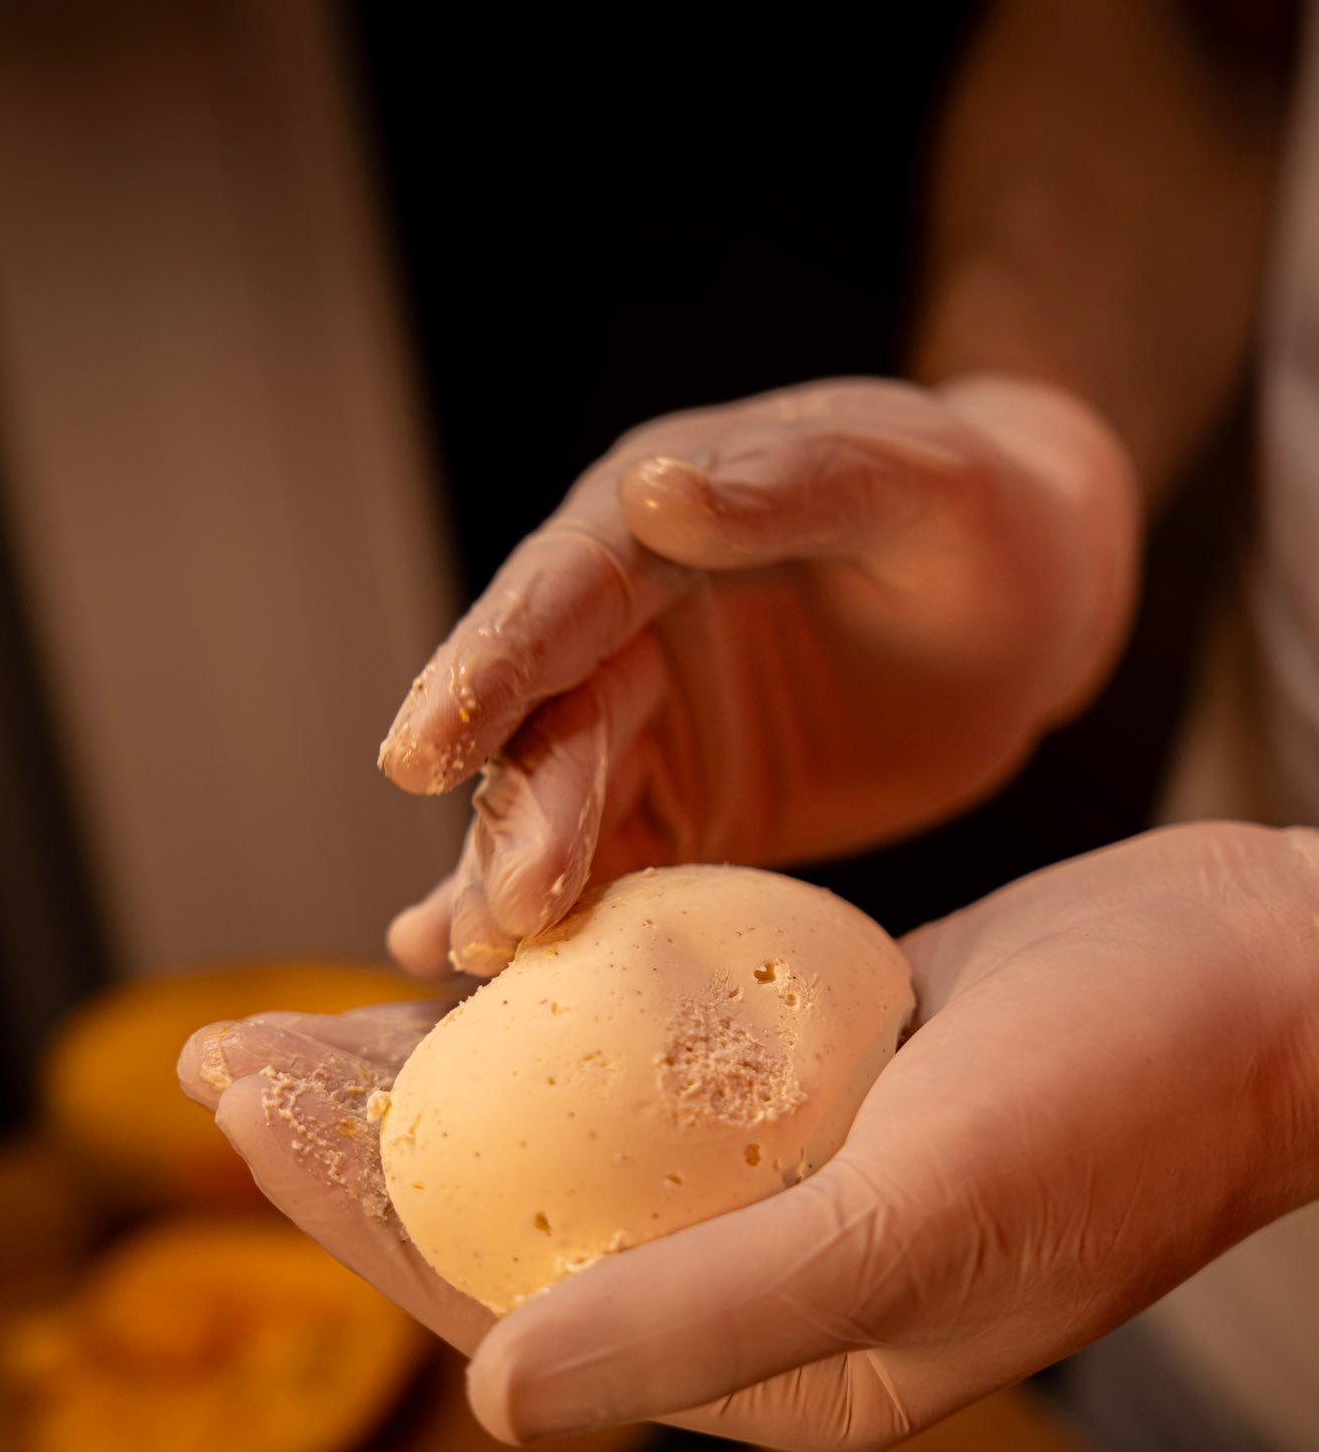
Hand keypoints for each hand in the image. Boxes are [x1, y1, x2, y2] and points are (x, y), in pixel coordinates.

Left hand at [180, 823, 1318, 1451]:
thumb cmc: (1133, 1103)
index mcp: (780, 1365)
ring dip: (436, 1071)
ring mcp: (789, 1171)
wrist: (1274, 975)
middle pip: (515, 1212)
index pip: (513, 1303)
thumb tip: (487, 1400)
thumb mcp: (915, 1221)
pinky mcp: (815, 1072)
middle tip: (224, 1051)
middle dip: (360, 1141)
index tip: (239, 1113)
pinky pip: (645, 1048)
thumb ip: (702, 1312)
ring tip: (302, 1011)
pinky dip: (552, 1005)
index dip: (355, 1211)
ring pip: (565, 1126)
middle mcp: (768, 1278)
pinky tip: (466, 956)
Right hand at [379, 372, 1138, 975]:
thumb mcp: (912, 483)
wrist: (1025, 608)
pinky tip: (462, 968)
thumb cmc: (977, 518)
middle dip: (520, 816)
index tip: (427, 750)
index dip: (492, 669)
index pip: (561, 594)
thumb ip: (791, 485)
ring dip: (508, 879)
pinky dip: (543, 920)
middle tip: (505, 911)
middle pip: (551, 725)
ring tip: (469, 956)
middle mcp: (622, 629)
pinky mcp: (682, 812)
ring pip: (555, 808)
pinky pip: (608, 870)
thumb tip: (652, 493)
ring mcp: (645, 729)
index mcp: (657, 527)